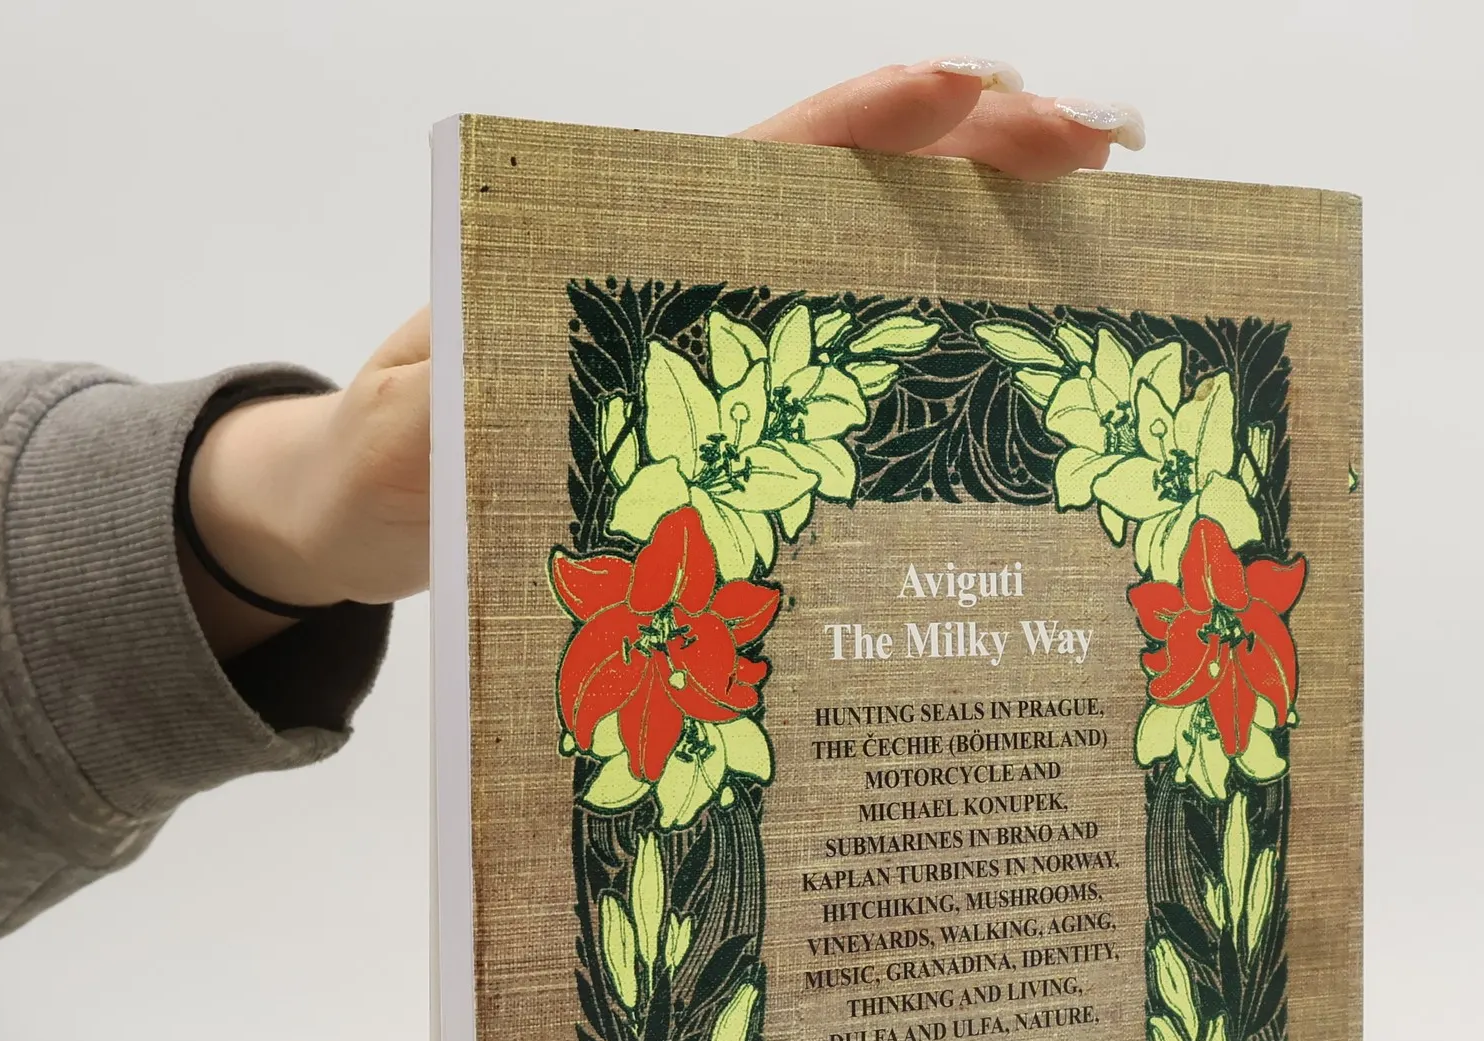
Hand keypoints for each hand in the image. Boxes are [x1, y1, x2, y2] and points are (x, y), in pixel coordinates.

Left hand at [183, 61, 1143, 658]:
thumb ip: (440, 417)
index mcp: (614, 254)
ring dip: (989, 232)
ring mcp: (729, 345)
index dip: (865, 125)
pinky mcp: (747, 415)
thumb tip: (481, 401)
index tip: (967, 85)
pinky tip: (1029, 340)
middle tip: (1104, 140)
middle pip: (855, 194)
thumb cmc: (389, 462)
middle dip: (978, 153)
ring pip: (876, 265)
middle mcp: (693, 283)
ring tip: (1107, 203)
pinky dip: (949, 337)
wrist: (376, 512)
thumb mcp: (407, 438)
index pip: (759, 167)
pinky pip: (859, 361)